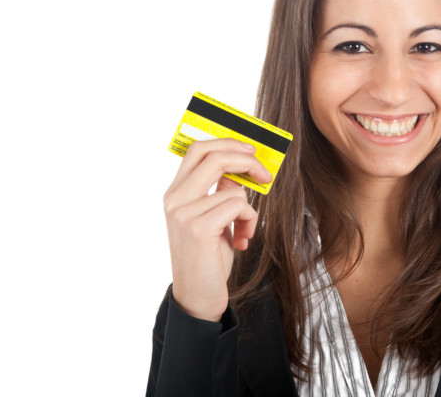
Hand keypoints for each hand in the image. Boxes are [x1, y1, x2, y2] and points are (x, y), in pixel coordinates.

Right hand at [162, 138, 271, 321]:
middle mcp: (175, 199)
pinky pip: (239, 206)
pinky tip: (242, 240)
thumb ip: (220, 191)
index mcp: (175, 193)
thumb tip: (241, 166)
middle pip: (213, 155)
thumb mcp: (214, 217)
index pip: (197, 149)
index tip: (251, 149)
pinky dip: (249, 221)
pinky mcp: (199, 228)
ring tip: (244, 229)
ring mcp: (184, 213)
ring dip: (249, 209)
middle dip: (246, 160)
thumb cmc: (209, 257)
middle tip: (265, 174)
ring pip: (234, 188)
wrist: (197, 297)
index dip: (227, 143)